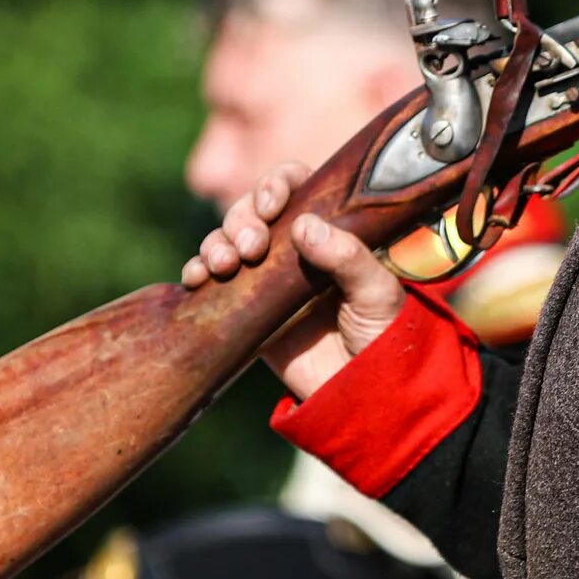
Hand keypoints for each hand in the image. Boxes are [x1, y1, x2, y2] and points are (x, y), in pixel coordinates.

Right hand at [181, 164, 407, 400]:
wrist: (362, 394)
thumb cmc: (382, 335)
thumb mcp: (377, 292)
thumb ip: (348, 258)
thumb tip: (304, 225)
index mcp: (328, 232)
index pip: (297, 188)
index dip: (277, 184)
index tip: (271, 203)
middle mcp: (292, 249)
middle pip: (252, 211)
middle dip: (242, 218)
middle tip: (251, 246)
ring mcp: (264, 279)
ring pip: (227, 241)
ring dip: (217, 242)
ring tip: (223, 264)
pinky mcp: (243, 312)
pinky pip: (210, 282)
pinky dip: (196, 271)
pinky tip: (196, 277)